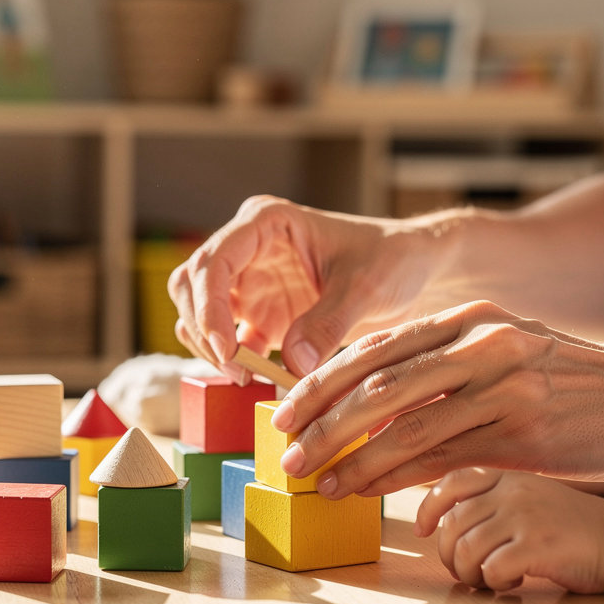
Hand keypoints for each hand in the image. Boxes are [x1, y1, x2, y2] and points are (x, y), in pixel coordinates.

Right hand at [167, 195, 424, 381]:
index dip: (210, 305)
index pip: (215, 260)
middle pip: (192, 285)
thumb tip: (293, 364)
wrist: (411, 272)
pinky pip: (225, 340)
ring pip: (198, 313)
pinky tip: (255, 381)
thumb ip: (328, 323)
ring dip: (209, 346)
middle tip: (235, 370)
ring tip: (246, 378)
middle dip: (203, 328)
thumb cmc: (391, 260)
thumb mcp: (365, 287)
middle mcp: (248, 249)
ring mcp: (249, 282)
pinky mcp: (258, 315)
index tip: (226, 348)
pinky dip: (230, 362)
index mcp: (266, 222)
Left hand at [274, 299, 603, 495]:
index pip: (375, 347)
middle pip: (377, 382)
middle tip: (286, 449)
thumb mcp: (507, 351)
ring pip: (401, 422)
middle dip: (320, 419)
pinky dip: (390, 474)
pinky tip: (361, 489)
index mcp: (469, 318)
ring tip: (313, 478)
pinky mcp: (520, 430)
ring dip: (348, 456)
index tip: (286, 409)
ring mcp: (501, 384)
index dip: (323, 380)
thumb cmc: (573, 382)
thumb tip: (375, 400)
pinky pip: (438, 455)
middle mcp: (480, 342)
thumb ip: (445, 366)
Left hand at [414, 467, 603, 592]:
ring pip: (466, 548)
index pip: (452, 482)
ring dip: (468, 572)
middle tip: (463, 570)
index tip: (422, 530)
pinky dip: (493, 582)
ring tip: (486, 579)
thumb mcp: (528, 497)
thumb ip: (491, 501)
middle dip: (448, 554)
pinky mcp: (538, 546)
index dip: (429, 508)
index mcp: (506, 476)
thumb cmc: (568, 525)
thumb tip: (444, 526)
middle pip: (453, 524)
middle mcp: (512, 491)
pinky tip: (511, 581)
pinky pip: (492, 568)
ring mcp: (525, 517)